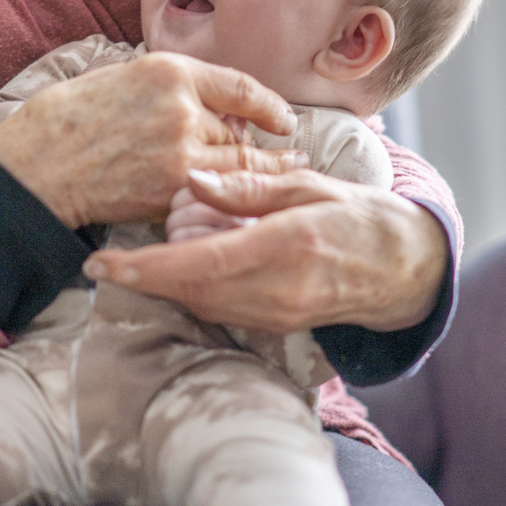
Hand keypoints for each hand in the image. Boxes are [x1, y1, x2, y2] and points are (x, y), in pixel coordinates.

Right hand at [0, 52, 305, 227]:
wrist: (36, 164)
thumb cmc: (70, 119)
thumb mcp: (123, 78)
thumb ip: (172, 88)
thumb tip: (218, 108)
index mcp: (169, 70)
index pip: (240, 86)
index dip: (271, 106)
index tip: (285, 120)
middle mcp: (182, 106)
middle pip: (239, 130)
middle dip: (250, 145)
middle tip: (270, 157)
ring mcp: (180, 150)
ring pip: (235, 163)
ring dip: (246, 174)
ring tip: (266, 181)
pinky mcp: (172, 189)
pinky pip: (215, 193)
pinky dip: (225, 197)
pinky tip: (231, 201)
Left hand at [85, 169, 448, 334]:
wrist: (404, 271)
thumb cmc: (359, 218)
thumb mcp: (310, 187)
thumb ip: (250, 186)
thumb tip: (193, 179)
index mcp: (286, 247)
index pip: (198, 265)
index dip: (143, 268)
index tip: (101, 264)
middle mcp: (277, 291)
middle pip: (188, 290)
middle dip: (144, 272)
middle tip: (124, 244)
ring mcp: (276, 315)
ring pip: (198, 302)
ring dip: (170, 276)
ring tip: (169, 240)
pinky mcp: (274, 325)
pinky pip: (219, 308)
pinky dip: (195, 285)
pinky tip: (197, 258)